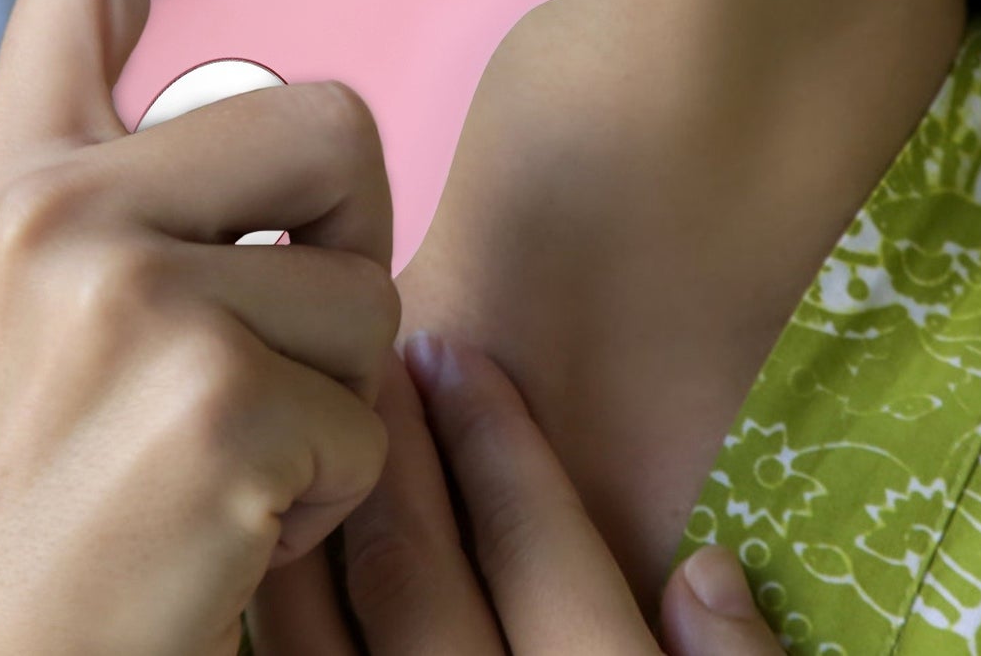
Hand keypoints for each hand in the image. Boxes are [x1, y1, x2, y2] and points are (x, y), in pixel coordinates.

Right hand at [0, 0, 398, 655]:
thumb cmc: (59, 491)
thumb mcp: (63, 306)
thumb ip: (161, 192)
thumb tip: (330, 121)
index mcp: (18, 168)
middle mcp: (54, 207)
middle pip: (335, 118)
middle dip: (353, 238)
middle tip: (273, 347)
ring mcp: (126, 298)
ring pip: (372, 277)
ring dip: (340, 382)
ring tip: (233, 453)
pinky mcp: (209, 402)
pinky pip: (373, 405)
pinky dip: (340, 479)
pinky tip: (240, 524)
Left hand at [247, 330, 786, 654]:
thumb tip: (707, 569)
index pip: (545, 566)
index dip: (501, 450)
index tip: (460, 355)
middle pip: (424, 592)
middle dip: (402, 461)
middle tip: (383, 356)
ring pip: (328, 639)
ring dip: (324, 518)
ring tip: (318, 410)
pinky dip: (278, 605)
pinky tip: (273, 535)